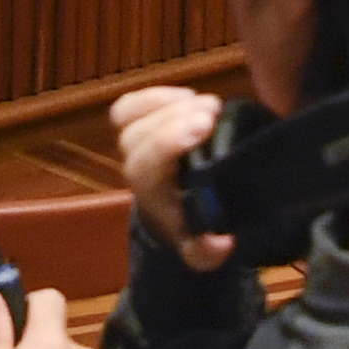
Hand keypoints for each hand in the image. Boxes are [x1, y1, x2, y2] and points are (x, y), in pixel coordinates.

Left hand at [113, 82, 235, 270]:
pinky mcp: (136, 126)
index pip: (147, 167)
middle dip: (173, 118)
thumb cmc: (191, 225)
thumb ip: (208, 252)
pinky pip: (127, 106)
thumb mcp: (202, 250)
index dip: (169, 142)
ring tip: (209, 104)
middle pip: (136, 137)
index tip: (205, 126)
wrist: (174, 217)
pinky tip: (188, 95)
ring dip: (168, 104)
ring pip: (128, 117)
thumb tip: (221, 244)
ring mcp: (133, 145)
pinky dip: (154, 95)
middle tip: (215, 109)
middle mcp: (137, 168)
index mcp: (153, 194)